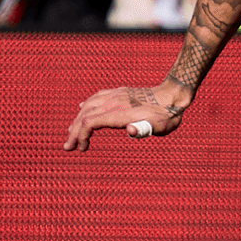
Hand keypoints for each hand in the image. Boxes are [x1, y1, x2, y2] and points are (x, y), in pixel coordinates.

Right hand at [63, 82, 189, 150]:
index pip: (90, 122)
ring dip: (77, 119)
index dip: (81, 135)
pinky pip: (97, 97)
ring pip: (88, 105)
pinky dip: (86, 105)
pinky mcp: (119, 93)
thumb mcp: (160, 126)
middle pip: (84, 115)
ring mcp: (115, 95)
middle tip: (68, 147)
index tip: (81, 148)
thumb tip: (131, 130)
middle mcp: (113, 102)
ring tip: (71, 132)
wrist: (172, 96)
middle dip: (74, 132)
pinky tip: (82, 108)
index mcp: (119, 112)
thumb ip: (144, 129)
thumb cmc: (166, 116)